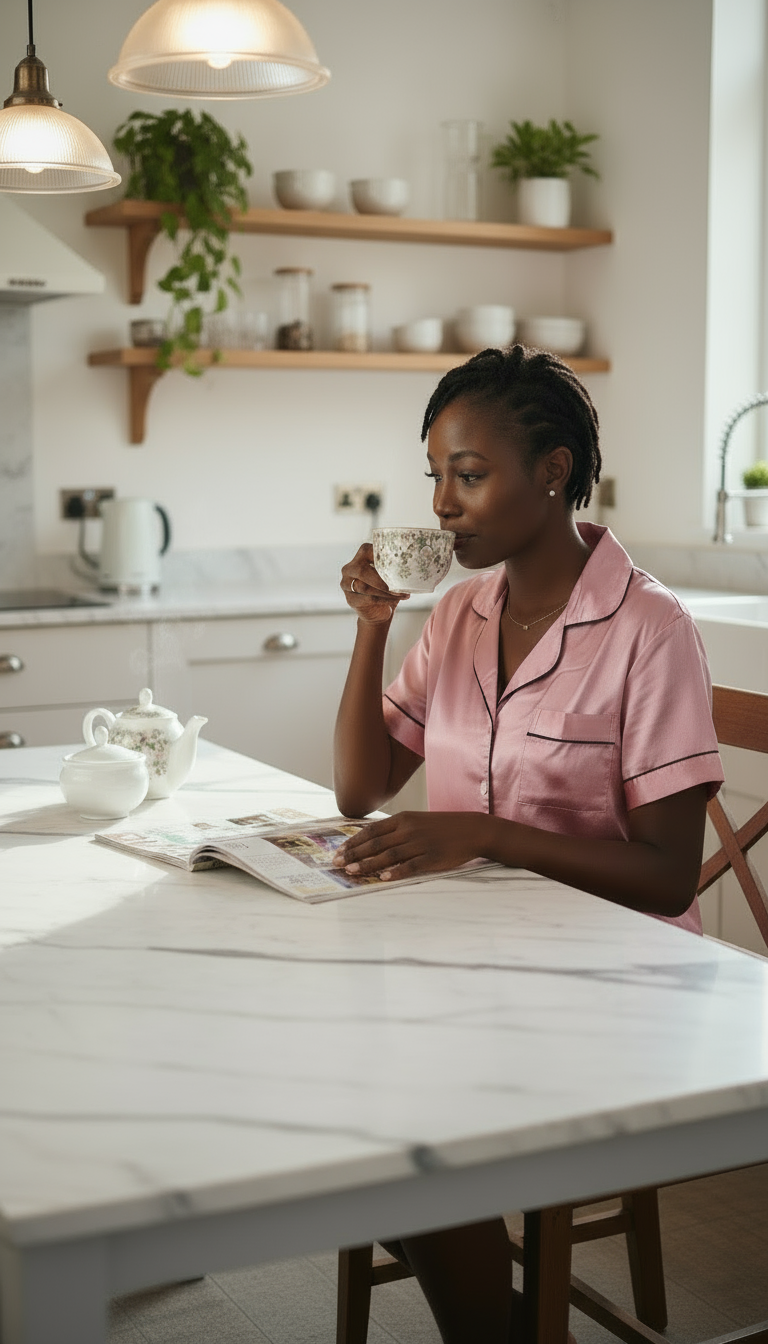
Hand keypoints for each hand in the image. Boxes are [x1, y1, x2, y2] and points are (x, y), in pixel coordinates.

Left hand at [332, 811, 493, 879]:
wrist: (472, 830)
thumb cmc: (442, 827)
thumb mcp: (417, 821)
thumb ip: (396, 830)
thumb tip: (372, 842)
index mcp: (403, 819)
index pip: (371, 831)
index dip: (353, 842)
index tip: (339, 852)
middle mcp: (409, 830)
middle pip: (375, 843)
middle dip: (354, 855)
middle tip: (337, 864)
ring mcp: (420, 844)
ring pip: (388, 855)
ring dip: (368, 864)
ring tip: (352, 873)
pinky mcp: (432, 858)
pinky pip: (410, 866)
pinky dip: (395, 872)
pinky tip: (382, 879)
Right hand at [340, 542, 409, 624]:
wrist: (377, 611)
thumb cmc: (386, 587)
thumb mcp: (389, 573)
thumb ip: (394, 566)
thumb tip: (412, 562)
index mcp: (360, 557)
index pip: (367, 550)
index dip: (381, 556)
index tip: (398, 562)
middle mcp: (349, 569)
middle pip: (361, 570)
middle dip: (382, 578)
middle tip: (400, 585)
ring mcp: (346, 585)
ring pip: (365, 587)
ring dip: (386, 591)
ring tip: (403, 593)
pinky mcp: (351, 599)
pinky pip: (368, 599)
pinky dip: (386, 599)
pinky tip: (398, 599)